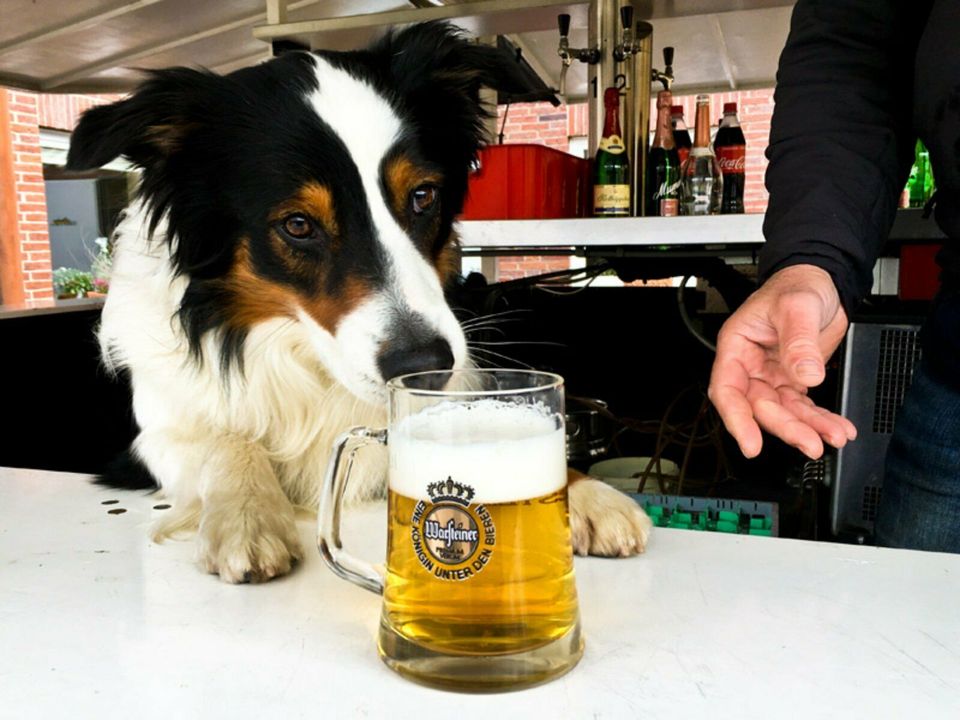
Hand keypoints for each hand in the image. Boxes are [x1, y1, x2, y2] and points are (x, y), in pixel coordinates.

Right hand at [708, 264, 857, 458]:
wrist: (821, 281)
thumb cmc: (797, 285)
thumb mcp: (797, 306)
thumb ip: (798, 342)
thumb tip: (806, 375)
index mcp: (737, 346)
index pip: (728, 390)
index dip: (737, 419)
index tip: (751, 443)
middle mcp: (751, 365)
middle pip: (760, 407)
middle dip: (786, 427)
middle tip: (810, 442)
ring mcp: (772, 375)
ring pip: (784, 412)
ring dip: (808, 428)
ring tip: (833, 437)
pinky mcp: (794, 380)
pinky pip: (804, 407)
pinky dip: (821, 420)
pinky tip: (837, 428)